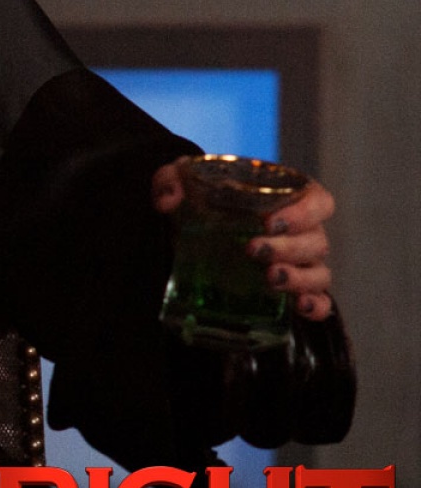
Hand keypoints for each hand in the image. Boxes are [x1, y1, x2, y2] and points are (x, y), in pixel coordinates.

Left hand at [152, 158, 335, 320]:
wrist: (192, 227)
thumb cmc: (203, 198)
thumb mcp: (183, 180)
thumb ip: (171, 180)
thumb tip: (167, 201)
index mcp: (287, 198)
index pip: (317, 200)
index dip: (303, 211)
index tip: (269, 220)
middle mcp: (302, 231)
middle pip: (315, 241)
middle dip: (288, 247)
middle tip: (252, 249)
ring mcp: (301, 263)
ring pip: (319, 272)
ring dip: (299, 277)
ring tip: (270, 278)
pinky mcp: (293, 289)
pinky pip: (320, 301)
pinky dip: (317, 306)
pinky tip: (300, 307)